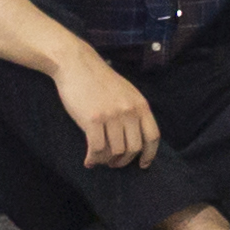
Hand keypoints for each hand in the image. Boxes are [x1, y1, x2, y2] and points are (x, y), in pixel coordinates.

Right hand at [53, 54, 158, 173]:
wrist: (77, 65)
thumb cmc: (99, 80)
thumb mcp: (126, 93)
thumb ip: (133, 111)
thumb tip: (136, 137)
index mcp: (140, 104)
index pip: (152, 136)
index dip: (149, 154)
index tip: (143, 165)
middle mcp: (129, 111)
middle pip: (134, 148)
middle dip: (124, 161)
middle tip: (114, 164)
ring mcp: (112, 116)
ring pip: (115, 152)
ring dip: (107, 161)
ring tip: (99, 160)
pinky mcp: (92, 120)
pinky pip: (97, 149)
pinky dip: (93, 159)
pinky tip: (88, 161)